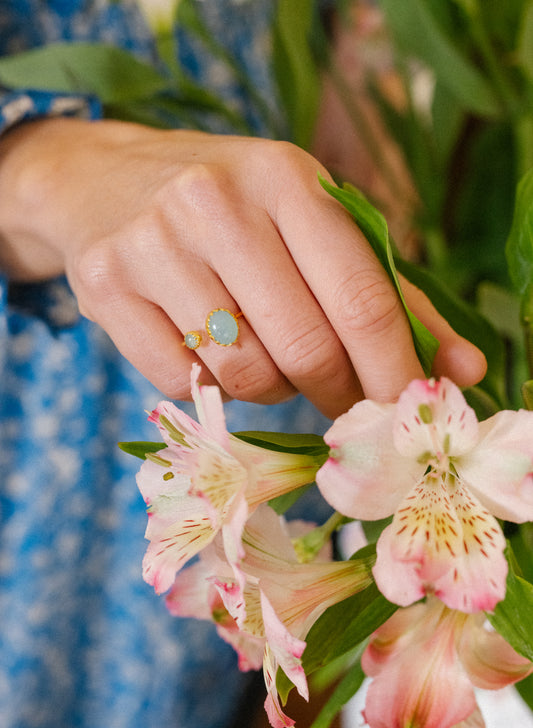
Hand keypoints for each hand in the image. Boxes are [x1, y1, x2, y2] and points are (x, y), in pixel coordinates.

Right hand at [0, 117, 484, 416]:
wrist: (102, 181)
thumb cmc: (229, 208)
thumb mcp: (311, 223)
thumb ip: (391, 294)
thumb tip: (465, 368)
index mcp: (286, 176)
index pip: (362, 300)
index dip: (395, 371)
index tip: (408, 407)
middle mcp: (216, 202)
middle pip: (306, 347)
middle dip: (337, 393)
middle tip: (342, 399)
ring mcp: (154, 244)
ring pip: (245, 374)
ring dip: (272, 389)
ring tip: (268, 359)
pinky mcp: (106, 287)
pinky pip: (185, 383)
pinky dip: (212, 388)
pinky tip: (211, 353)